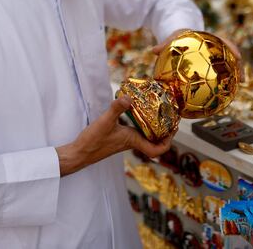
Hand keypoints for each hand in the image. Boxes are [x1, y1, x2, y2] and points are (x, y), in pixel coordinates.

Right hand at [56, 96, 173, 175]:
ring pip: (144, 136)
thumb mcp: (104, 122)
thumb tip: (128, 97)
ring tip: (156, 112)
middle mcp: (130, 142)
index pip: (156, 150)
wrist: (78, 154)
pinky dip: (140, 125)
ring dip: (153, 127)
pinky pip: (135, 133)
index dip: (167, 143)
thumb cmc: (92, 142)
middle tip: (169, 117)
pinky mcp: (117, 138)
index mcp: (132, 140)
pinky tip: (134, 113)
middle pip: (154, 142)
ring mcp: (124, 141)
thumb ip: (116, 109)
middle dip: (164, 131)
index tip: (173, 130)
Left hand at [152, 29, 243, 81]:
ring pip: (230, 66)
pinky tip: (221, 97)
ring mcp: (217, 58)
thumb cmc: (178, 37)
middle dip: (239, 66)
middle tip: (242, 78)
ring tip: (238, 90)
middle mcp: (217, 48)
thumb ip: (165, 44)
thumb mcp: (173, 39)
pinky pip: (220, 74)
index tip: (237, 56)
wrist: (182, 37)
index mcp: (209, 39)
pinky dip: (222, 83)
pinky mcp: (214, 66)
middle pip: (233, 56)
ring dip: (235, 76)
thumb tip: (153, 50)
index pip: (225, 41)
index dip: (233, 48)